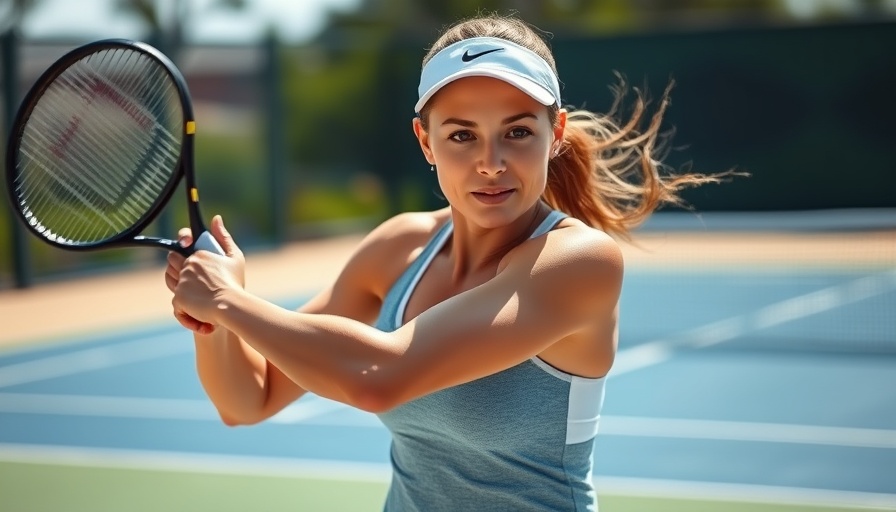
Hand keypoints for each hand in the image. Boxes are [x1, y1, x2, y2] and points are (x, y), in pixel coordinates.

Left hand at [166, 215, 245, 333]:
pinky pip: (176, 305)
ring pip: (171, 282)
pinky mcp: (178, 298)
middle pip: (171, 262)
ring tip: (199, 299)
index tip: (191, 262)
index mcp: (199, 254)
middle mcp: (187, 266)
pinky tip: (202, 320)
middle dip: (179, 270)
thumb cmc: (235, 283)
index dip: (183, 253)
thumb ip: (224, 237)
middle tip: (198, 284)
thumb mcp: (235, 257)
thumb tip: (216, 218)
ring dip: (181, 289)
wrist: (232, 305)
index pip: (181, 247)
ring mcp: (181, 282)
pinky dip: (187, 314)